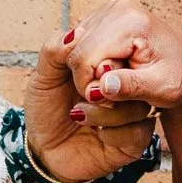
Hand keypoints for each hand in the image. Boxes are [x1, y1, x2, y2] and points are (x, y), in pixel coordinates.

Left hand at [23, 23, 163, 182]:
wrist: (44, 151)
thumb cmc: (46, 110)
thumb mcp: (43, 77)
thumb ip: (54, 51)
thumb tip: (76, 31)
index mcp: (106, 66)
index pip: (121, 50)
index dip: (102, 58)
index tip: (79, 70)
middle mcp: (124, 87)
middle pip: (135, 75)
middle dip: (105, 84)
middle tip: (82, 93)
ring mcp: (133, 113)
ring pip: (138, 104)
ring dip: (104, 110)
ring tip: (77, 113)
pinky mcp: (136, 140)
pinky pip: (137, 131)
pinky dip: (111, 132)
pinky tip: (95, 133)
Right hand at [65, 0, 181, 116]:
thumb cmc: (180, 79)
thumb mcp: (162, 89)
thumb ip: (131, 87)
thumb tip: (102, 87)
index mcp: (132, 22)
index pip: (85, 58)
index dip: (90, 86)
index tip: (111, 101)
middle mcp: (117, 9)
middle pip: (76, 52)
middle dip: (89, 78)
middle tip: (115, 92)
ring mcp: (109, 10)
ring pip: (74, 49)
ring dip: (89, 71)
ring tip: (117, 80)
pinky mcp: (105, 16)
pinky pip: (79, 45)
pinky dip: (90, 63)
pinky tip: (112, 69)